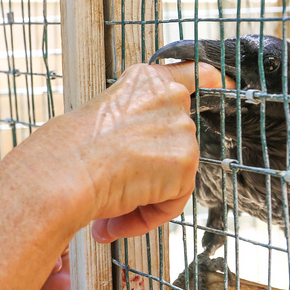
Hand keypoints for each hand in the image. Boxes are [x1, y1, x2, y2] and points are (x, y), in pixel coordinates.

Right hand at [30, 60, 221, 242]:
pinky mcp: (185, 163)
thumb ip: (133, 128)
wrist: (63, 172)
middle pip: (178, 143)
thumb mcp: (99, 122)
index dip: (214, 81)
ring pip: (174, 176)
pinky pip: (172, 201)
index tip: (226, 83)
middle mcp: (170, 98)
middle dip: (149, 173)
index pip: (195, 72)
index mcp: (145, 81)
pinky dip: (147, 216)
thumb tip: (145, 163)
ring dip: (143, 199)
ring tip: (107, 210)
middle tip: (114, 192)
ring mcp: (181, 129)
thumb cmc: (65, 152)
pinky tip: (116, 217)